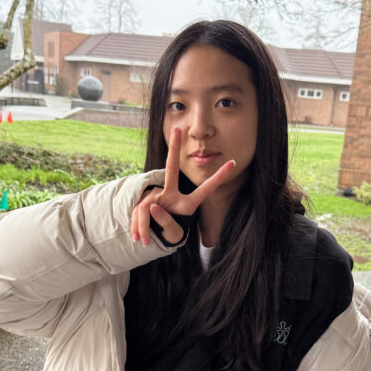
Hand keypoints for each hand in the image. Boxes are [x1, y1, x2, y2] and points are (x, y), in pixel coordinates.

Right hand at [130, 127, 235, 245]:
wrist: (154, 239)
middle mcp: (172, 194)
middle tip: (177, 129)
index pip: (205, 189)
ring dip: (143, 225)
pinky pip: (137, 211)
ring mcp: (156, 195)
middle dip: (173, 148)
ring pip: (147, 206)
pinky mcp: (142, 200)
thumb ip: (166, 222)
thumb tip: (153, 206)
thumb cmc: (170, 234)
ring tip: (143, 241)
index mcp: (188, 203)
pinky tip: (138, 237)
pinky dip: (137, 226)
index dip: (219, 177)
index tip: (234, 162)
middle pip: (171, 168)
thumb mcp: (173, 234)